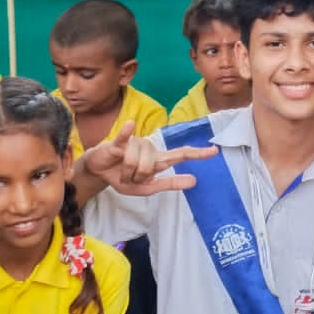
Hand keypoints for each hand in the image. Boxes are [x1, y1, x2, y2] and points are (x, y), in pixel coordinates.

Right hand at [80, 122, 217, 195]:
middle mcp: (150, 148)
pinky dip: (127, 134)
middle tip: (129, 179)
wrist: (98, 172)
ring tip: (120, 171)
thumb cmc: (122, 177)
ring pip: (135, 164)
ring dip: (125, 174)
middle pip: (153, 166)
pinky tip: (130, 125)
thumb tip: (194, 180)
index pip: (181, 155)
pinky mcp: (119, 142)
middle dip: (140, 178)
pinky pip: (125, 139)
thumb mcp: (145, 188)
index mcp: (158, 160)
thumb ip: (169, 184)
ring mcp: (135, 143)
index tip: (215, 151)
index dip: (197, 154)